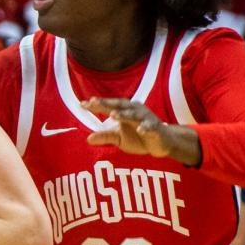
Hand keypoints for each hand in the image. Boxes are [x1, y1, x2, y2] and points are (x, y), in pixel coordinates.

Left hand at [84, 97, 198, 163]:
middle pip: (119, 106)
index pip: (108, 106)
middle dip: (107, 103)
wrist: (162, 143)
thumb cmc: (138, 137)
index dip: (96, 105)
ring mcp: (146, 119)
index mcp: (125, 111)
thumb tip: (88, 139)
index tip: (82, 104)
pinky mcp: (156, 129)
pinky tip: (140, 129)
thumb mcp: (119, 138)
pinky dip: (146, 128)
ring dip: (124, 114)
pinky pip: (150, 128)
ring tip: (113, 114)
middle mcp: (135, 111)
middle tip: (94, 102)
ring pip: (134, 115)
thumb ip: (105, 137)